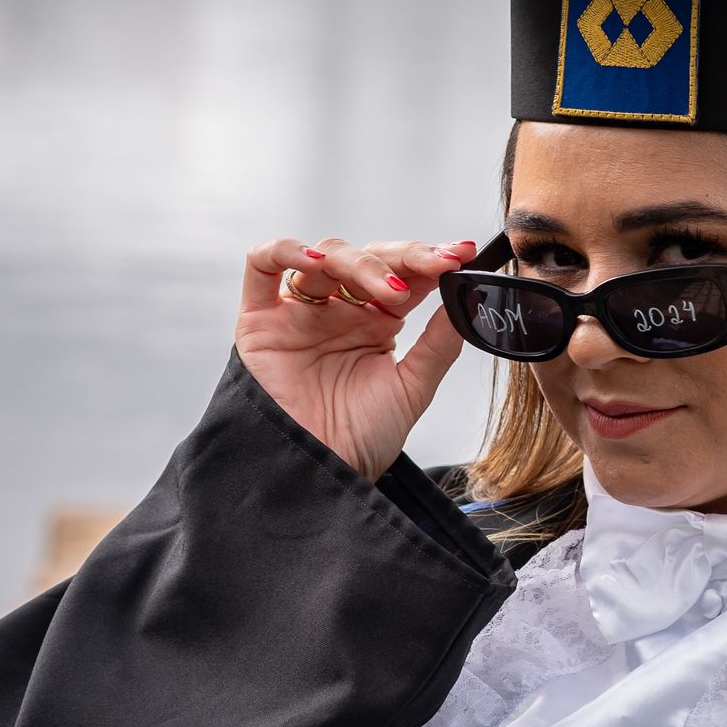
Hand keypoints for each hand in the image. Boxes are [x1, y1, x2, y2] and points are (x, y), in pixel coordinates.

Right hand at [234, 234, 478, 480]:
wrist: (318, 476)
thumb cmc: (360, 441)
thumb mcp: (412, 389)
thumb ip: (439, 344)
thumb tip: (467, 296)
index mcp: (375, 324)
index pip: (404, 275)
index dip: (431, 259)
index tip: (462, 253)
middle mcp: (338, 312)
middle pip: (368, 257)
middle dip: (406, 256)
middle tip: (437, 265)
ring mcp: (300, 312)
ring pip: (325, 257)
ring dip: (361, 263)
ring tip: (391, 291)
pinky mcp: (260, 320)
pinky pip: (261, 265)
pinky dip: (286, 250)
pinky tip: (317, 262)